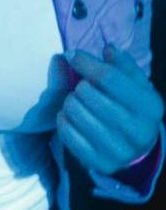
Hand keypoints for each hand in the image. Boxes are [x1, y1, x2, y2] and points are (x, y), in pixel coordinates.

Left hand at [56, 46, 163, 176]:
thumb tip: (108, 49)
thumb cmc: (131, 108)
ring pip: (75, 112)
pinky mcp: (101, 163)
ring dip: (69, 102)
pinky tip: (70, 117)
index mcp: (150, 107)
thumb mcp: (135, 85)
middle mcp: (139, 131)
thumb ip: (122, 65)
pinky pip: (67, 133)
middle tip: (82, 88)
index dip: (86, 62)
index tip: (72, 55)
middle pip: (88, 94)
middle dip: (79, 85)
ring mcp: (120, 150)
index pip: (109, 77)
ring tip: (77, 102)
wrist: (137, 148)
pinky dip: (63, 120)